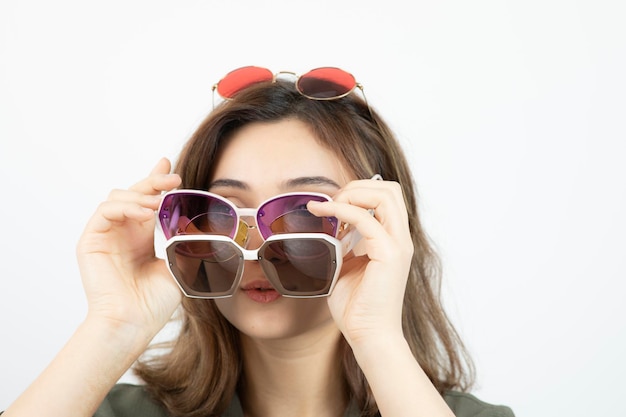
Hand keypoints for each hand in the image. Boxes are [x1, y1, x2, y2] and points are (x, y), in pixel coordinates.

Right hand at [76, 158, 182, 338]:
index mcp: (143, 237)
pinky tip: (145, 213)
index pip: (149, 201)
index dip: (157, 182)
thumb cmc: (154, 302)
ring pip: (119, 196)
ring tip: (161, 201)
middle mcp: (124, 232)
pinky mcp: (91, 241)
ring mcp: (106, 235)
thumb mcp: (179, 266)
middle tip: (174, 178)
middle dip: (154, 181)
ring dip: (142, 194)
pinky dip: (126, 206)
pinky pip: (105, 211)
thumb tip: (206, 223)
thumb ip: (186, 242)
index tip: (171, 168)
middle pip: (135, 193)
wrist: (133, 323)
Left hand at [307, 179, 413, 346]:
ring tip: (330, 207)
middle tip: (332, 202)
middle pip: (389, 189)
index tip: (331, 206)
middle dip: (357, 186)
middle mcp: (400, 239)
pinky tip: (325, 216)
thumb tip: (326, 227)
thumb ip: (343, 244)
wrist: (368, 335)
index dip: (358, 192)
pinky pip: (366, 219)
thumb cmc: (357, 306)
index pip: (385, 197)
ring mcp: (398, 245)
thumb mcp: (346, 265)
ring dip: (353, 194)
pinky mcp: (389, 254)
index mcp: (392, 240)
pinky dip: (342, 211)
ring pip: (385, 195)